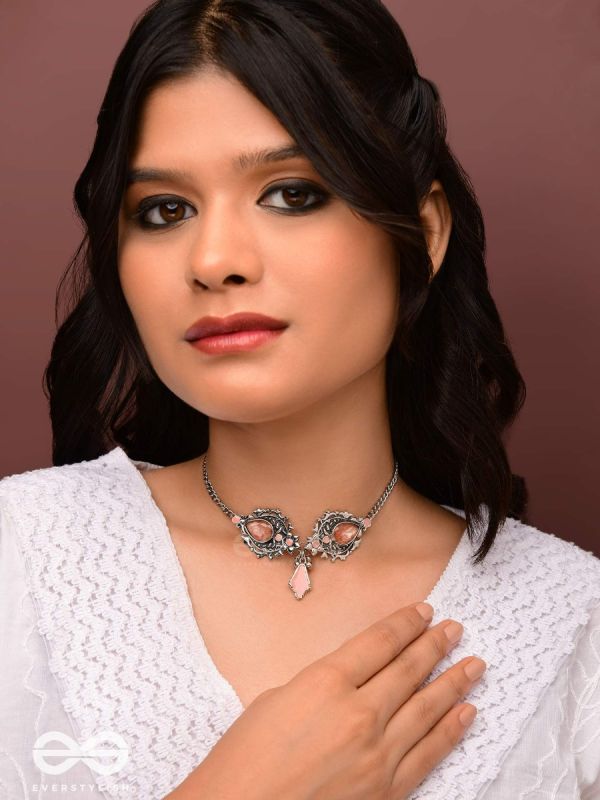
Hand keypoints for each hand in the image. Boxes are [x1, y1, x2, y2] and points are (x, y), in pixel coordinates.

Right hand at [175, 601, 484, 799]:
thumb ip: (321, 685)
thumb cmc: (244, 761)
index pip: (379, 642)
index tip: (424, 612)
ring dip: (454, 681)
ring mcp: (377, 754)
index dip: (405, 623)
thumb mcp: (276, 700)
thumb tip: (351, 683)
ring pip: (427, 707)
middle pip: (408, 669)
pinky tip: (467, 712)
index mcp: (326, 682)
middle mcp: (358, 713)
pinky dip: (451, 730)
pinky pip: (429, 753)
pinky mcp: (387, 790)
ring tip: (474, 663)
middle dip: (435, 645)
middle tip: (455, 629)